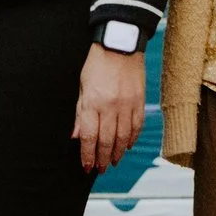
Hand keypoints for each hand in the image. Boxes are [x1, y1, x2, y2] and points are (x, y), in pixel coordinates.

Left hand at [71, 42, 143, 173]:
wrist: (119, 46)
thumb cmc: (96, 64)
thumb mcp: (81, 87)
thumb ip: (80, 113)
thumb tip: (76, 136)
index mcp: (92, 103)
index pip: (89, 137)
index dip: (87, 154)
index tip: (86, 166)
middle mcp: (111, 107)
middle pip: (106, 141)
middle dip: (101, 158)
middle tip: (99, 169)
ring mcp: (127, 105)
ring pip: (123, 137)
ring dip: (117, 153)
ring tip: (112, 162)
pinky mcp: (139, 102)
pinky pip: (137, 126)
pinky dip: (131, 139)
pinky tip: (126, 146)